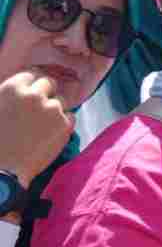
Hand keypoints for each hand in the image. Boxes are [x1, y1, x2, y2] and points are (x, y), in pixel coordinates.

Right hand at [0, 72, 74, 187]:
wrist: (2, 169)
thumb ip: (9, 96)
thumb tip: (20, 90)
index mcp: (12, 88)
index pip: (31, 76)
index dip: (30, 87)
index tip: (29, 97)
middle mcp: (34, 95)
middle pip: (49, 84)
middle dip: (45, 94)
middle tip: (38, 111)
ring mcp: (51, 109)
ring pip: (61, 101)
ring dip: (54, 110)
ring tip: (40, 127)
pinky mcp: (64, 124)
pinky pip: (70, 117)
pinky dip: (63, 124)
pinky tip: (49, 135)